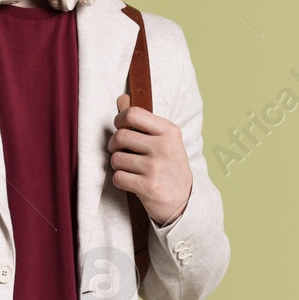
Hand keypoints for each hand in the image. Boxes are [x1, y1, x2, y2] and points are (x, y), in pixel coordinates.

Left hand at [110, 93, 191, 225]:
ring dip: (118, 165)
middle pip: (120, 136)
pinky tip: (131, 182)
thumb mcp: (163, 140)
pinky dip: (120, 180)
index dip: (120, 120)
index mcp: (169, 131)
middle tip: (120, 151)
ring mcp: (156, 167)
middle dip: (114, 145)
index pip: (133, 113)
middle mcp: (164, 147)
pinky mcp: (148, 186)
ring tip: (130, 169)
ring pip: (116, 158)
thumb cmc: (170, 167)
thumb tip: (122, 98)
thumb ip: (142, 120)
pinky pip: (118, 177)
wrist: (184, 201)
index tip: (121, 128)